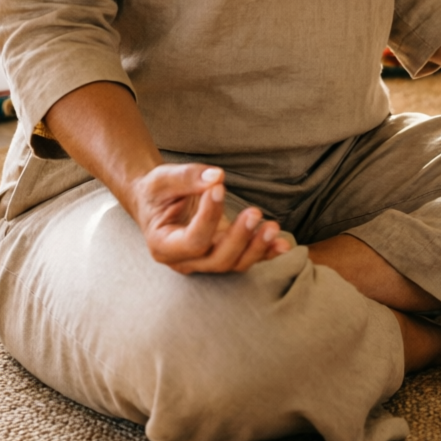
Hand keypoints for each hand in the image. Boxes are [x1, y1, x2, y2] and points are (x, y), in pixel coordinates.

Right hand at [131, 163, 290, 275]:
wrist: (157, 201)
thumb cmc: (157, 190)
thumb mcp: (163, 179)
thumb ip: (188, 177)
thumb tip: (217, 176)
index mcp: (163, 245)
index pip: (193, 240)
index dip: (208, 217)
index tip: (219, 187)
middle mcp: (184, 261)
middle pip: (217, 260)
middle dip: (239, 239)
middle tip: (254, 212)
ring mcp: (204, 260)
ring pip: (234, 264)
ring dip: (257, 248)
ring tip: (273, 227)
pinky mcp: (222, 252)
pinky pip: (245, 258)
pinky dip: (266, 252)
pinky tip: (283, 245)